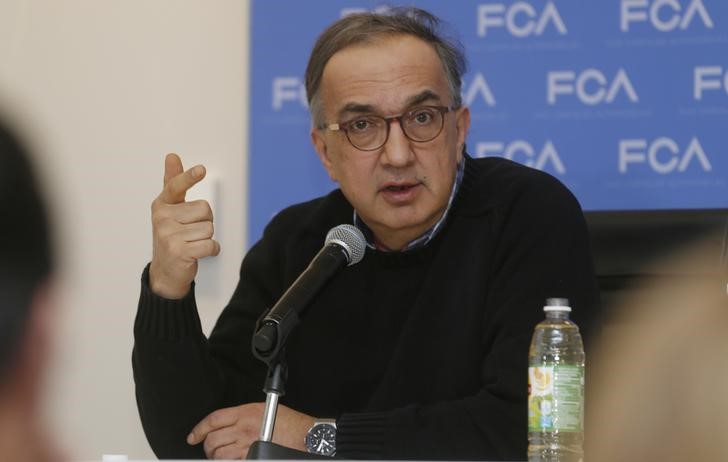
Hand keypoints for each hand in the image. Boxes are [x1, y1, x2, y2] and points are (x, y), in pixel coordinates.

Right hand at [149, 153, 219, 298]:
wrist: (165, 272)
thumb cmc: (172, 236)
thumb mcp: (170, 209)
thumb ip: (173, 182)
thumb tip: (172, 156)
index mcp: (161, 205)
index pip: (176, 186)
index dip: (189, 177)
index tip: (201, 169)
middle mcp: (162, 218)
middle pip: (205, 209)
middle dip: (205, 222)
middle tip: (191, 232)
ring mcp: (168, 235)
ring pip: (209, 228)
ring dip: (207, 238)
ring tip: (192, 243)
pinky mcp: (179, 252)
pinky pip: (211, 244)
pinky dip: (211, 250)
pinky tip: (199, 253)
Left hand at [187, 403, 315, 459]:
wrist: (305, 436)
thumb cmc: (291, 423)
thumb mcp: (266, 409)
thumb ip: (244, 415)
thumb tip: (228, 424)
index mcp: (246, 412)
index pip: (214, 419)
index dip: (199, 429)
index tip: (193, 435)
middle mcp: (244, 428)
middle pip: (212, 439)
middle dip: (207, 445)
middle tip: (210, 448)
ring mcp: (247, 445)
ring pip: (219, 454)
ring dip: (215, 457)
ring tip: (219, 457)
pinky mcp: (252, 457)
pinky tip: (230, 460)